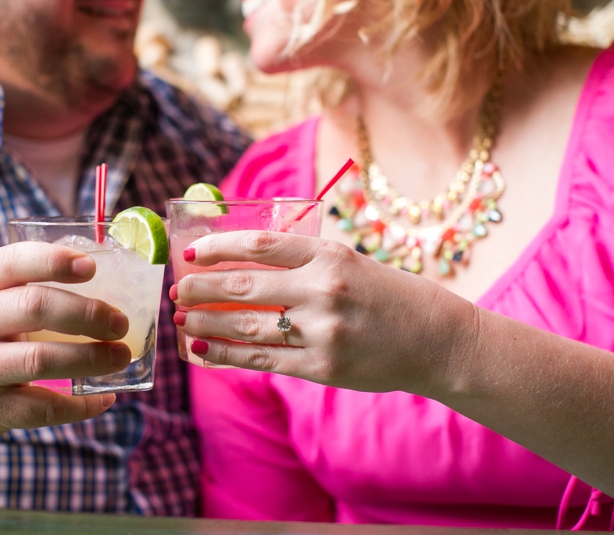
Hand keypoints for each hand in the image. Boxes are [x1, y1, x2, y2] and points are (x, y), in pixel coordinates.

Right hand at [0, 241, 131, 447]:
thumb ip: (22, 288)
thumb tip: (103, 282)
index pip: (13, 262)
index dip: (53, 261)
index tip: (91, 266)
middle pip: (35, 307)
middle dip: (86, 313)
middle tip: (119, 322)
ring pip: (39, 360)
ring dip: (89, 359)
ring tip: (120, 357)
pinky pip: (40, 409)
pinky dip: (79, 407)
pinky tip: (104, 400)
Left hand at [174, 231, 476, 395]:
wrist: (436, 340)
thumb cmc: (388, 295)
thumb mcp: (349, 262)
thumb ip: (301, 261)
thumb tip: (238, 264)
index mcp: (329, 255)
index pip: (259, 245)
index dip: (218, 247)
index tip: (191, 252)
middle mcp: (323, 291)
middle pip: (243, 287)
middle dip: (201, 288)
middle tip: (177, 288)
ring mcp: (322, 332)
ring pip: (246, 326)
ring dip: (205, 321)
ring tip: (182, 317)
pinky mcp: (322, 368)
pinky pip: (262, 360)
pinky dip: (226, 354)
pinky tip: (203, 348)